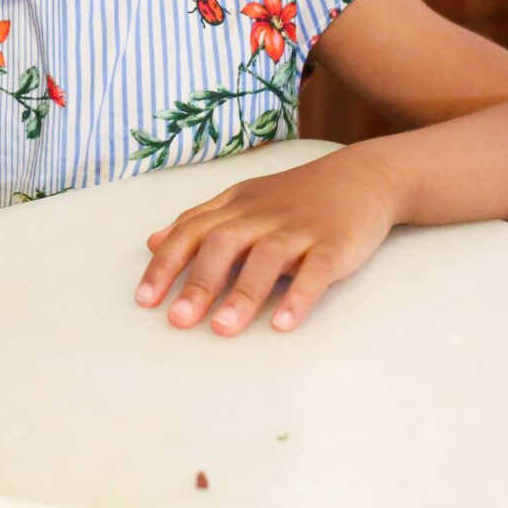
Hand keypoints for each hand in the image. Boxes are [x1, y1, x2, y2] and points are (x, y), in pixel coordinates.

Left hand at [134, 149, 398, 336]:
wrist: (363, 177)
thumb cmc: (295, 197)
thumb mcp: (242, 200)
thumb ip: (199, 221)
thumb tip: (152, 242)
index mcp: (237, 206)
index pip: (192, 231)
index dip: (166, 264)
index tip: (144, 300)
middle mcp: (264, 215)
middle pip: (224, 243)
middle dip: (199, 282)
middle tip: (177, 320)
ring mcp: (300, 229)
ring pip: (267, 258)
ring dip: (243, 293)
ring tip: (222, 330)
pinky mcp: (335, 244)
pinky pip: (316, 270)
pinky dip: (299, 296)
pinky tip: (283, 324)